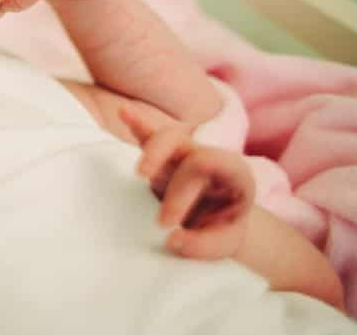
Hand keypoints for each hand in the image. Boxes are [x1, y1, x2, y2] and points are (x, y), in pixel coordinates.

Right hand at [120, 106, 254, 259]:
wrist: (222, 223)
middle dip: (165, 174)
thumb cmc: (223, 229)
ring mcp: (183, 155)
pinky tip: (122, 112)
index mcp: (233, 172)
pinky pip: (149, 136)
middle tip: (158, 216)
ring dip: (150, 151)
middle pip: (184, 146)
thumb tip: (172, 240)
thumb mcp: (226, 243)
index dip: (183, 192)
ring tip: (139, 174)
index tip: (167, 225)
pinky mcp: (163, 157)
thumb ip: (204, 245)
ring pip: (166, 137)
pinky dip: (136, 124)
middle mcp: (206, 156)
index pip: (206, 164)